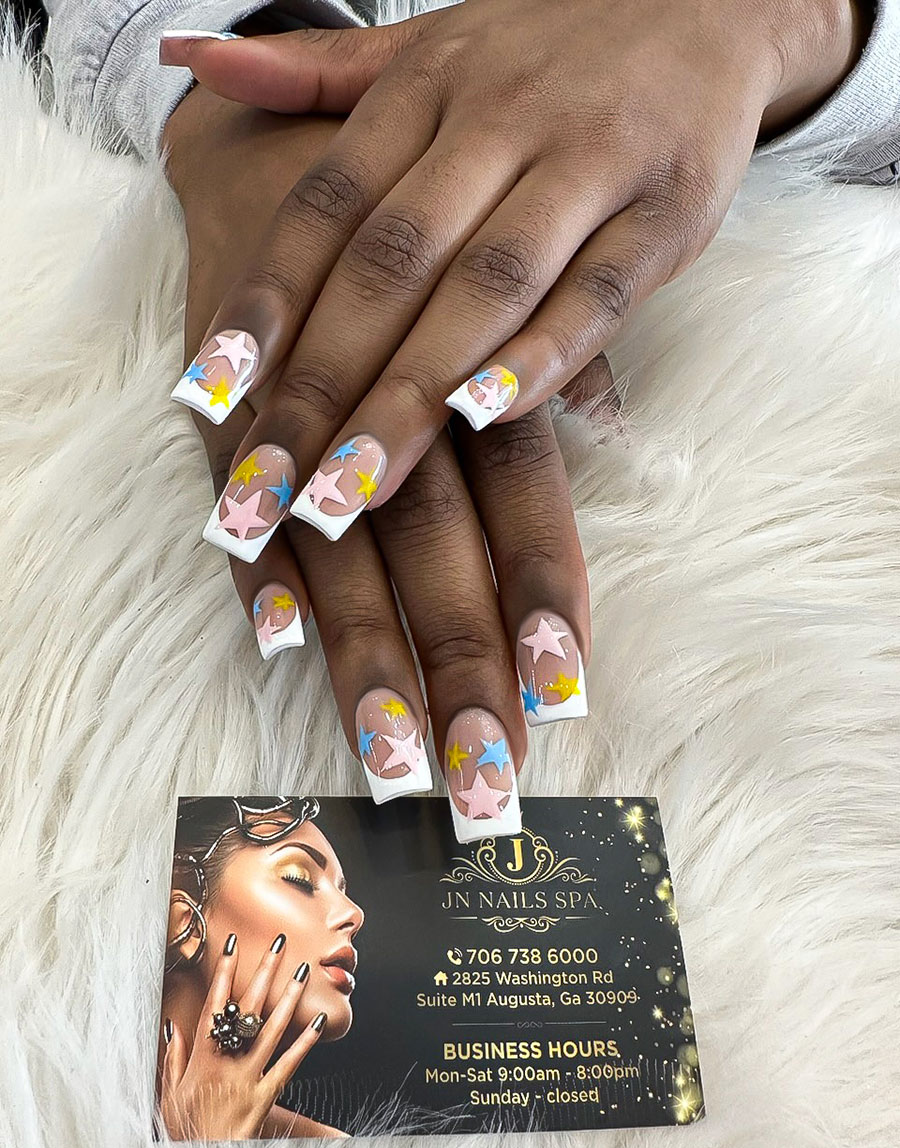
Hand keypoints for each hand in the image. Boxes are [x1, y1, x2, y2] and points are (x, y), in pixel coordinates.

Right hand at [160, 935, 325, 1139]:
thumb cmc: (186, 1129)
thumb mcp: (168, 1094)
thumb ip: (172, 1059)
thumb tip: (173, 1027)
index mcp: (202, 1056)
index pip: (214, 1003)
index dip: (223, 971)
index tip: (232, 944)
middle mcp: (227, 1059)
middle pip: (248, 1006)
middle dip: (264, 970)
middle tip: (278, 942)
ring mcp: (249, 1075)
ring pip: (272, 1027)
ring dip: (289, 996)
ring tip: (303, 970)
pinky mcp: (267, 1093)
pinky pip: (289, 1063)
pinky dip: (306, 1041)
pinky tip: (319, 1019)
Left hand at [161, 0, 861, 533]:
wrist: (708, 1)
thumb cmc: (551, 49)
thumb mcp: (433, 45)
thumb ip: (318, 72)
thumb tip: (194, 62)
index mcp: (427, 87)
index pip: (327, 205)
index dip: (267, 302)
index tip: (209, 394)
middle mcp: (500, 120)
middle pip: (393, 264)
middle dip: (324, 384)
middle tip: (270, 485)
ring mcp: (590, 165)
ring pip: (486, 287)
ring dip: (413, 394)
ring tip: (353, 491)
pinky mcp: (668, 214)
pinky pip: (599, 293)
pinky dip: (543, 357)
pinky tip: (483, 421)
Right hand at [163, 88, 590, 831]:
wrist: (285, 156)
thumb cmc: (419, 249)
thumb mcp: (503, 293)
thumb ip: (559, 373)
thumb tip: (622, 435)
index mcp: (479, 379)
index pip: (525, 506)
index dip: (542, 599)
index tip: (561, 695)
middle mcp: (397, 405)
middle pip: (436, 555)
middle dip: (459, 670)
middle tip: (481, 778)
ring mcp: (302, 417)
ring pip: (340, 553)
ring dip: (363, 657)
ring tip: (389, 757)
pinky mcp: (228, 427)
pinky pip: (242, 508)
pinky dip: (258, 573)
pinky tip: (278, 647)